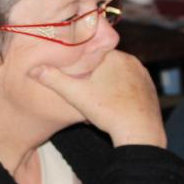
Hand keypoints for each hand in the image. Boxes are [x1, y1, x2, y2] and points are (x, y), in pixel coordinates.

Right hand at [29, 50, 164, 147]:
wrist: (140, 132)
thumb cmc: (108, 111)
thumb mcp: (75, 95)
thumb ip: (54, 79)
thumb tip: (33, 69)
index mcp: (112, 56)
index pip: (93, 51)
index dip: (82, 63)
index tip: (77, 74)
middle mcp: (131, 60)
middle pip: (106, 63)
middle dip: (96, 74)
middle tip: (86, 90)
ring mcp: (142, 74)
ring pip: (119, 74)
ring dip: (109, 83)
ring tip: (100, 99)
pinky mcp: (150, 88)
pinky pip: (131, 84)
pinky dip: (123, 91)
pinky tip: (115, 104)